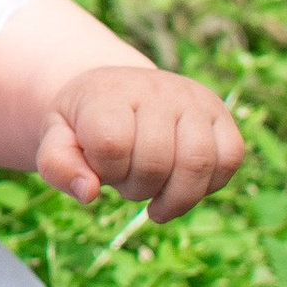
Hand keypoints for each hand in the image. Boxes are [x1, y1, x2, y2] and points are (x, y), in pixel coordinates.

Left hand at [37, 64, 241, 222]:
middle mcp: (157, 89)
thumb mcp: (56, 139)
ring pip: (198, 163)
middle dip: (137, 189)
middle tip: (125, 181)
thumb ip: (58, 166)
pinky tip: (182, 186)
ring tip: (156, 197)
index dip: (104, 171)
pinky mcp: (220, 114)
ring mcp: (194, 99)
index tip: (98, 166)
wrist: (115, 91)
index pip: (112, 144)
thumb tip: (90, 193)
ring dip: (174, 197)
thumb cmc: (84, 123)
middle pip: (156, 161)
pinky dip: (208, 186)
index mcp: (111, 92)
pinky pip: (230, 159)